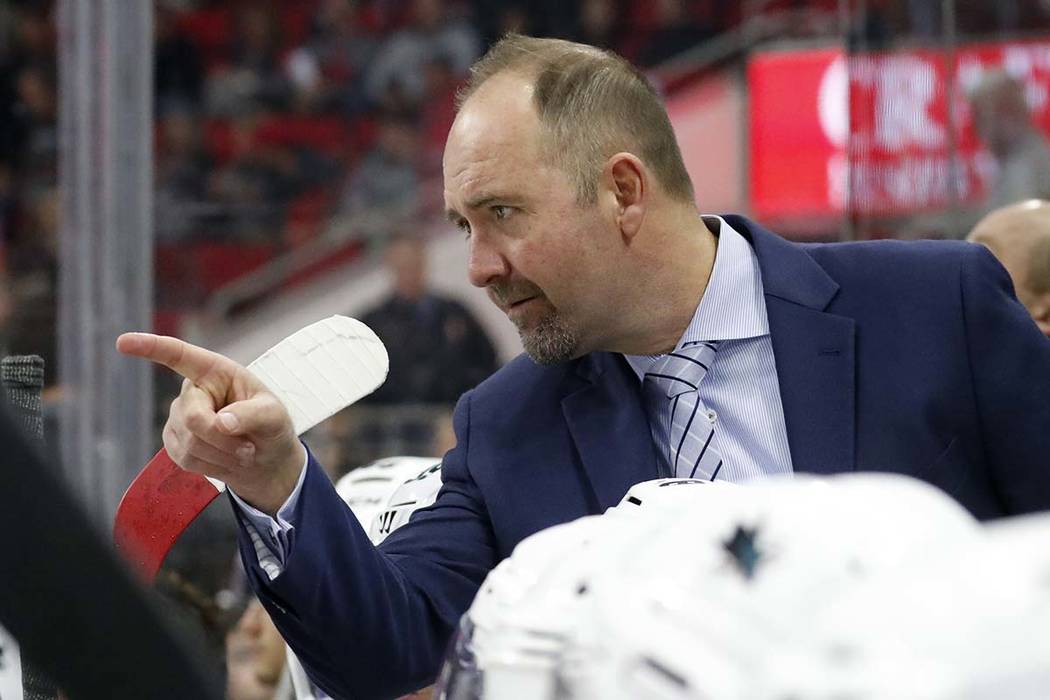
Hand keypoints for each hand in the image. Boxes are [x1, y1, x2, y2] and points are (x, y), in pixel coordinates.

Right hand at [116, 333, 306, 515]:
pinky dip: (212, 465)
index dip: (150, 347)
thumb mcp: (274, 416)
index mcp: (214, 371)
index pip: (179, 356)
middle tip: (250, 447)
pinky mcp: (174, 442)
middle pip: (194, 418)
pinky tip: (226, 459)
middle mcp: (192, 391)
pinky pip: (186, 459)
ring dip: (223, 454)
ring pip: (191, 442)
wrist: (264, 460)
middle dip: (224, 439)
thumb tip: (220, 422)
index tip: (122, 342)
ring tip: (243, 451)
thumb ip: (252, 415)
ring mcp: (178, 417)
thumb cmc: (270, 426)